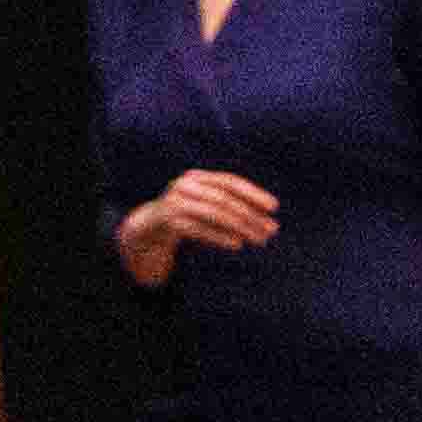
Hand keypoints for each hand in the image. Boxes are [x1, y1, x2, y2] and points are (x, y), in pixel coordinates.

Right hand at [117, 170, 280, 280]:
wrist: (147, 227)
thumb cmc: (186, 216)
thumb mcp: (205, 205)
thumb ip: (229, 207)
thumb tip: (268, 223)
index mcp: (196, 177)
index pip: (229, 181)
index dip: (253, 193)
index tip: (274, 207)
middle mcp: (183, 185)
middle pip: (224, 199)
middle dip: (251, 216)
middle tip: (271, 231)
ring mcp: (173, 202)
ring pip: (214, 213)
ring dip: (241, 228)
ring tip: (259, 240)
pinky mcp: (167, 220)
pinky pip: (198, 229)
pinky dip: (219, 236)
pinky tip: (237, 244)